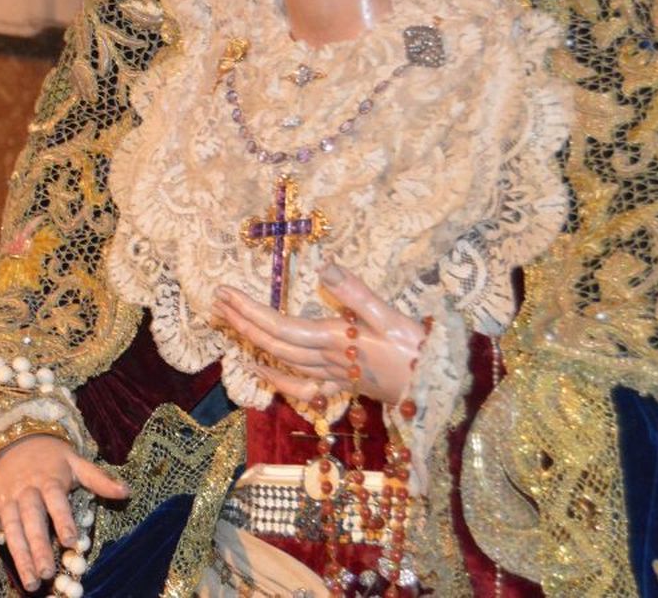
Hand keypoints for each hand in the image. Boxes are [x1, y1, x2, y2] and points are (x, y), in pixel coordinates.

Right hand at [0, 433, 127, 590]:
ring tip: (29, 580)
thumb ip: (98, 479)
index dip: (63, 520)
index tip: (72, 543)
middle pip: (31, 519)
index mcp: (48, 480)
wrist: (14, 440)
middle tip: (47, 572)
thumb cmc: (51, 458)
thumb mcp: (75, 462)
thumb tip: (126, 492)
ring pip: (10, 528)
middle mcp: (25, 491)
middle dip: (38, 546)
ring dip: (18, 554)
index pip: (56, 501)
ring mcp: (6, 500)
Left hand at [210, 262, 425, 405]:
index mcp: (334, 340)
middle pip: (273, 343)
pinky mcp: (344, 385)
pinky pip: (302, 387)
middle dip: (242, 322)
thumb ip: (358, 293)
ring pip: (282, 361)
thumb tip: (325, 268)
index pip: (279, 325)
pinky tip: (263, 372)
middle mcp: (326, 360)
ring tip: (229, 325)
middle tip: (216, 301)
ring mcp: (333, 376)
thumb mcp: (392, 317)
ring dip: (253, 343)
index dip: (249, 311)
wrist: (441, 390)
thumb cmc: (419, 351)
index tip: (224, 293)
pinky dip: (279, 380)